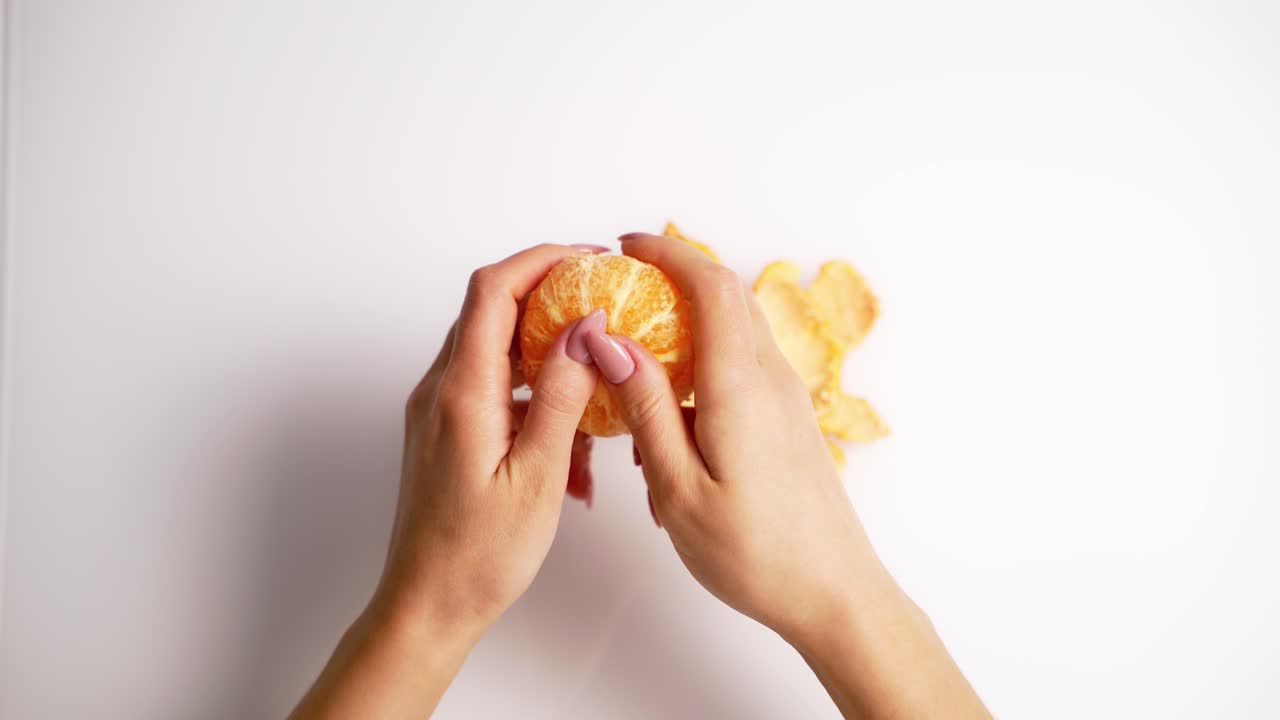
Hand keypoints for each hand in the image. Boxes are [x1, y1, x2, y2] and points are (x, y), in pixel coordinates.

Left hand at [291, 243, 604, 718]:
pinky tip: (571, 440)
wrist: (426, 605)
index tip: (589, 259)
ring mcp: (438, 410)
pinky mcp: (445, 431)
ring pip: (496, 349)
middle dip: (550, 296)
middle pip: (491, 308)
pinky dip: (534, 395)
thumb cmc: (479, 556)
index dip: (541, 260)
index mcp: (461, 393)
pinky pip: (494, 388)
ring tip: (596, 382)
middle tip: (604, 304)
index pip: (493, 291)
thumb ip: (560, 396)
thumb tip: (584, 328)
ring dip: (547, 354)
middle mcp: (440, 390)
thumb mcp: (538, 476)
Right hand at [586, 233, 888, 642]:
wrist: (833, 592)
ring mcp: (785, 397)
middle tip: (622, 284)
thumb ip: (646, 407)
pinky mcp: (788, 418)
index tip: (624, 246)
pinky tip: (670, 410)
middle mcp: (770, 379)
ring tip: (636, 352)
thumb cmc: (754, 554)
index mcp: (739, 387)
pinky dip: (703, 359)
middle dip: (675, 274)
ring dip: (688, 319)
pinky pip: (742, 363)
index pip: (710, 286)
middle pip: (727, 295)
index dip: (667, 253)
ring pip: (735, 328)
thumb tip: (611, 341)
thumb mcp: (679, 488)